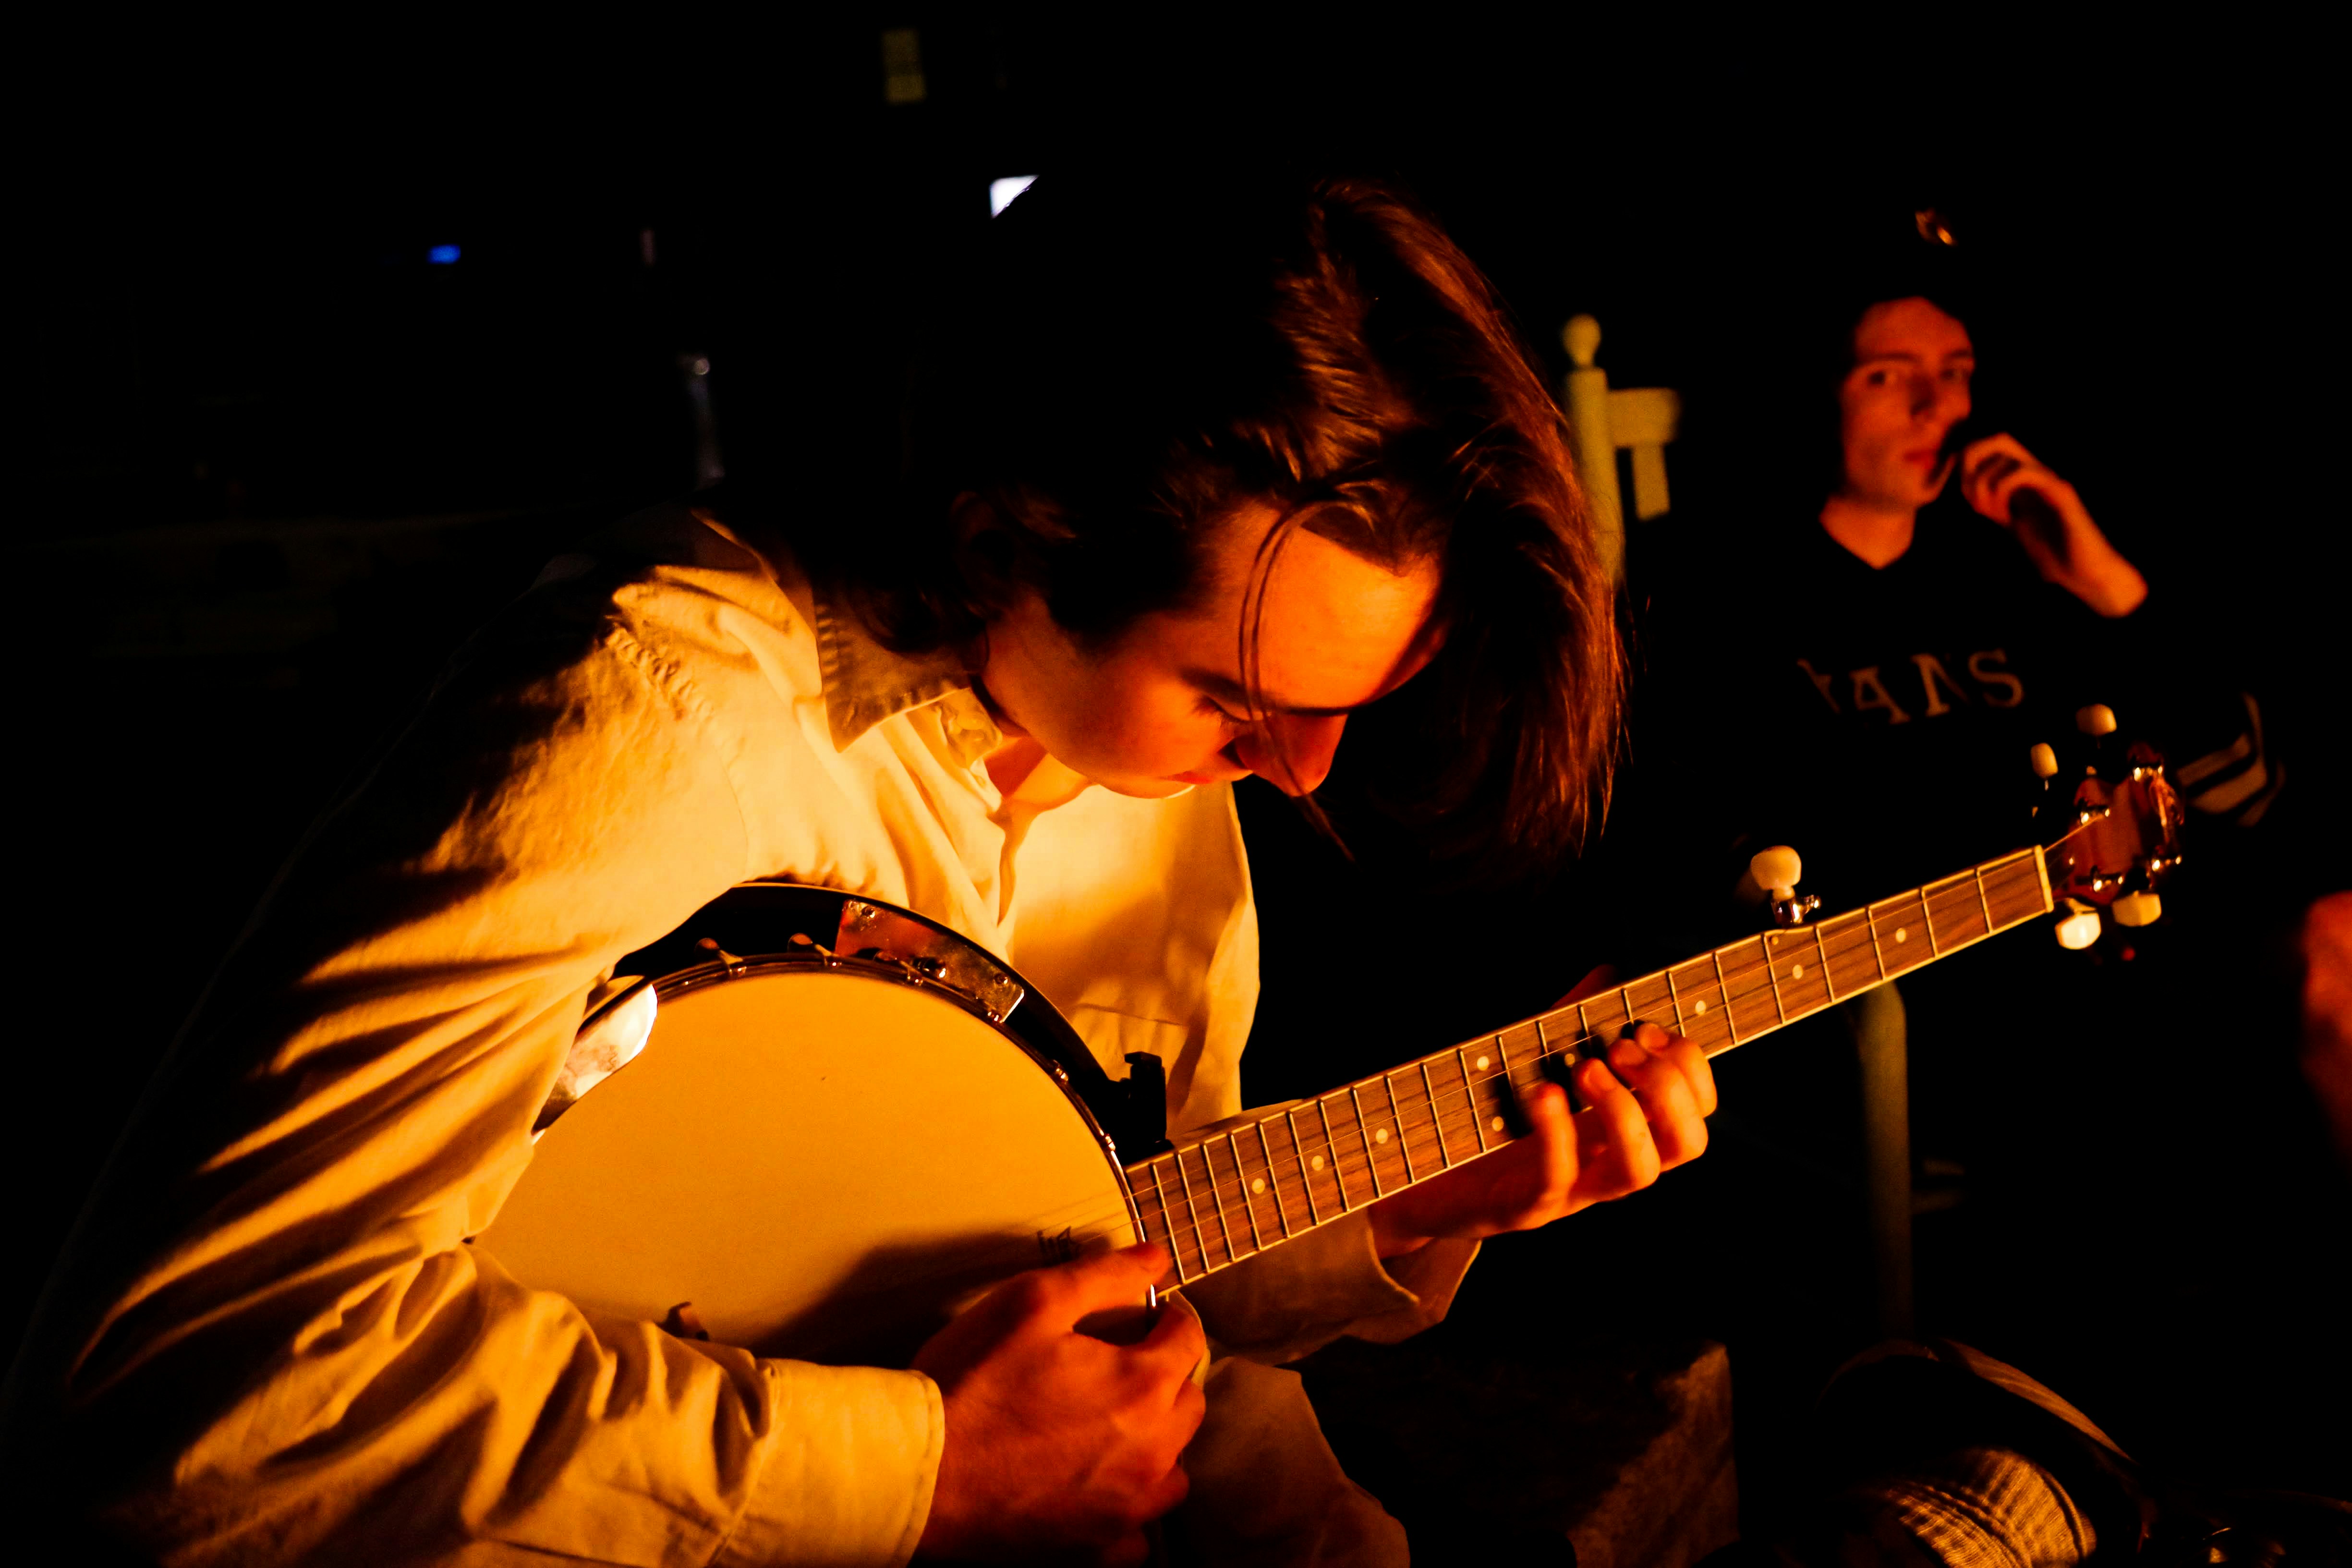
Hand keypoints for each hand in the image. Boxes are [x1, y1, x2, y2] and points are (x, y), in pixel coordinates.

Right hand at [913, 1243, 1204, 1563]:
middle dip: (1165, 1375)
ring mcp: (1125, 1509)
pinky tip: (1097, 1488)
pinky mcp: (1095, 1550)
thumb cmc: (970, 1384)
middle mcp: (1149, 1453)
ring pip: (1174, 1472)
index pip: (1187, 1339)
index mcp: (1141, 1386)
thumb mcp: (1033, 1302)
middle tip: (1120, 1363)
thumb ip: (1104, 1276)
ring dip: (1157, 1444)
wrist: (916, 1470)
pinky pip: (1139, 1534)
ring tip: (1114, 1426)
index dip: (1167, 1318)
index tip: (1147, 1316)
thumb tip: (1155, 1260)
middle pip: (1188, 1403)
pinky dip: (1128, 1510)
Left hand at [1367, 1021, 1716, 1256]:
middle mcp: (1606, 1165)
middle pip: (1687, 1143)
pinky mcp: (1524, 1208)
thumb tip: (1609, 973)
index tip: (1646, 1027)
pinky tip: (1541, 1092)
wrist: (1419, 1177)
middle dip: (1668, 1086)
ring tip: (1586, 1067)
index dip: (1691, 1067)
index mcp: (1620, 1130)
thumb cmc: (1484, 1117)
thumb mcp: (1533, 1060)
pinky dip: (1556, 1133)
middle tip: (1617, 1049)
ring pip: (1640, 1171)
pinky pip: (1557, 1180)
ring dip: (1624, 1110)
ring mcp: (1572, 1193)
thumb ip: (1572, 1021)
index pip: (1695, 1112)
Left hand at [1959, 433, 2146, 616]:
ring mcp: (2050, 480)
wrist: (2085, 573)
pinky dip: (2004, 487)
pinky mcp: (2061, 493)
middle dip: (1973, 461)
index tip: (1970, 501)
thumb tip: (1971, 495)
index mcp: (2025, 481)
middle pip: (1999, 438)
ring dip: (1986, 481)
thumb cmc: (2054, 554)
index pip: (1990, 449)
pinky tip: (2006, 515)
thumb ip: (1996, 507)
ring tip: (1992, 513)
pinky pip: (2025, 472)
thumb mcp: (2014, 526)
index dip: (1969, 469)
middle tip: (1972, 496)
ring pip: (2007, 452)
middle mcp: (2038, 474)